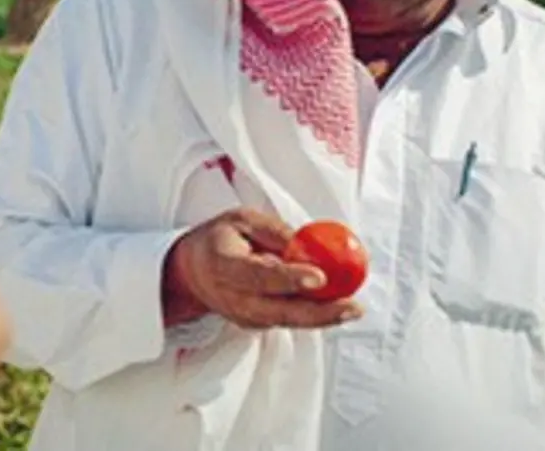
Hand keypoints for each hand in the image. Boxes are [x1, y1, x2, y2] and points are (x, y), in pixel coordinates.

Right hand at [162, 208, 362, 329]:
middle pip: (280, 311)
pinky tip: (335, 306)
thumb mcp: (241, 220)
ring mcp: (246, 316)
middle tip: (352, 306)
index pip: (259, 276)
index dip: (290, 278)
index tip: (319, 277)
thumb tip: (309, 244)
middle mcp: (235, 298)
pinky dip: (314, 315)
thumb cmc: (220, 240)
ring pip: (289, 320)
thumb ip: (274, 231)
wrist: (193, 273)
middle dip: (320, 312)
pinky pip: (289, 320)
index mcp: (224, 265)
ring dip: (323, 317)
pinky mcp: (258, 324)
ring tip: (352, 308)